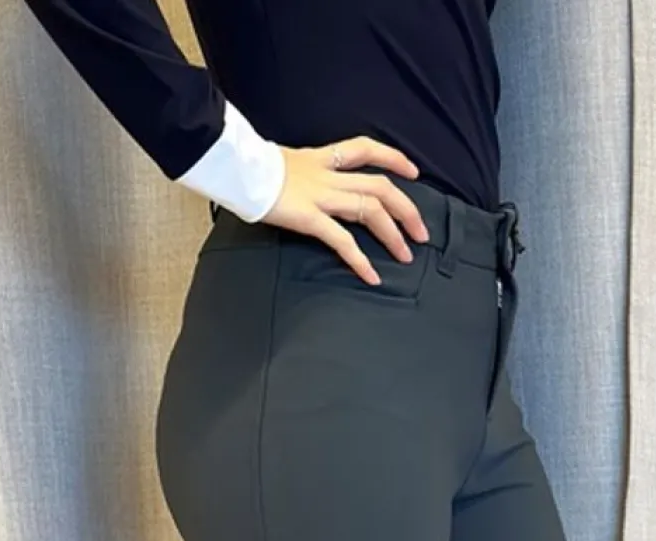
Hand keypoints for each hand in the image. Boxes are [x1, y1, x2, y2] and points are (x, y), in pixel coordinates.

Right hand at [263, 137, 430, 284]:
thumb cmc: (250, 167)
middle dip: (406, 209)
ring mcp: (320, 196)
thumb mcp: (283, 162)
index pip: (365, 149)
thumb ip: (301, 172)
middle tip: (421, 233)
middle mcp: (327, 175)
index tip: (413, 171)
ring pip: (370, 210)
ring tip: (406, 256)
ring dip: (393, 234)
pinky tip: (372, 276)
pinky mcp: (309, 217)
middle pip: (379, 186)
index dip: (393, 158)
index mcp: (321, 158)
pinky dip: (360, 260)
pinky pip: (342, 240)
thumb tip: (302, 184)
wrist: (235, 167)